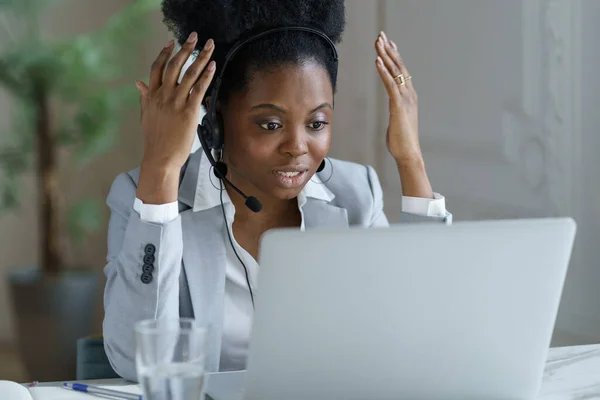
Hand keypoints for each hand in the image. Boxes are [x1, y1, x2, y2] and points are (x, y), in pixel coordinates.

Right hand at [136, 32, 215, 171]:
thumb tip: (138, 83)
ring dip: (201, 57)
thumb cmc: (154, 140)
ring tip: (209, 45)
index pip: (156, 68)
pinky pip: (199, 89)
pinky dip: (206, 76)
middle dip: (185, 48)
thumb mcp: (145, 115)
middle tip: (194, 36)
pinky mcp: (189, 111)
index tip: (170, 42)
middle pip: (174, 65)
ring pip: (189, 74)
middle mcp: (163, 96)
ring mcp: (176, 102)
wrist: (160, 157)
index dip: (164, 53)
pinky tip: (212, 66)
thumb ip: (144, 97)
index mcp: (151, 96)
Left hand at [375, 31, 421, 165]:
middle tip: (382, 36)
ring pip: (395, 72)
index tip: (388, 44)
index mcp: (409, 97)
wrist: (409, 153)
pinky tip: (377, 61)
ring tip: (378, 43)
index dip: (394, 57)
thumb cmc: (401, 141)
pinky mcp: (398, 106)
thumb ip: (395, 113)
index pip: (401, 72)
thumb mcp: (397, 121)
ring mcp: (405, 99)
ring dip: (386, 56)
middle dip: (389, 50)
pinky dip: (383, 72)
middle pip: (398, 67)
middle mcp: (409, 94)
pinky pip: (390, 84)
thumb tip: (393, 112)